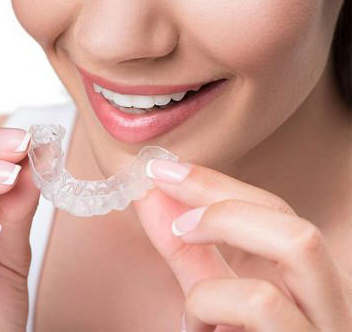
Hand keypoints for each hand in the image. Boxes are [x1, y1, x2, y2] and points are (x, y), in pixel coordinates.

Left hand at [134, 160, 351, 330]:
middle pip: (291, 218)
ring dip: (224, 252)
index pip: (277, 214)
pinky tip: (197, 329)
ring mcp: (326, 328)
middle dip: (219, 192)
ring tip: (186, 291)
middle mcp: (331, 306)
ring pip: (298, 245)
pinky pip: (261, 304)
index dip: (218, 184)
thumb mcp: (209, 305)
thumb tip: (154, 197)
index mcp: (303, 290)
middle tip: (163, 184)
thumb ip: (188, 255)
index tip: (164, 168)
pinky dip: (212, 303)